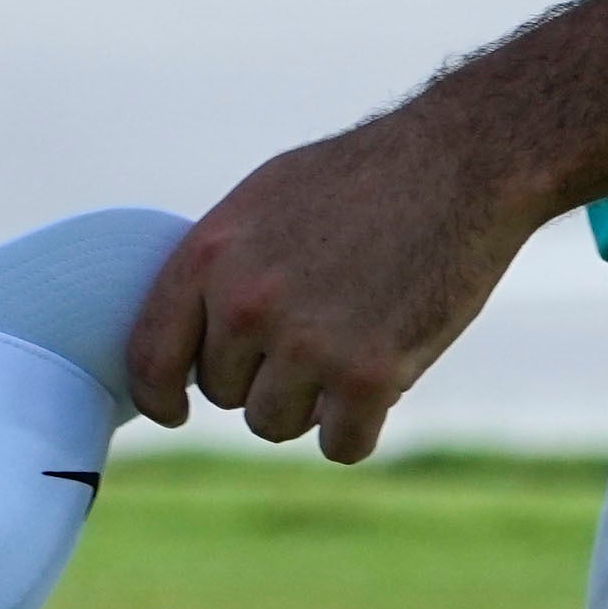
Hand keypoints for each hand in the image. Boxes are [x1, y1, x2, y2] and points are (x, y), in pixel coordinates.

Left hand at [122, 106, 539, 463]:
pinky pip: (339, 445)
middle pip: (224, 394)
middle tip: (316, 328)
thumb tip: (181, 340)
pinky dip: (360, 427)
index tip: (176, 410)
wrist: (459, 164)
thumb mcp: (261, 202)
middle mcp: (246, 304)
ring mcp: (307, 343)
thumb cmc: (359, 179)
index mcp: (209, 255)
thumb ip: (216, 270)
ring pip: (275, 424)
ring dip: (310, 403)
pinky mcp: (368, 377)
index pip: (149, 358)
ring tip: (350, 343)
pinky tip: (381, 382)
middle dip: (263, 375)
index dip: (158, 396)